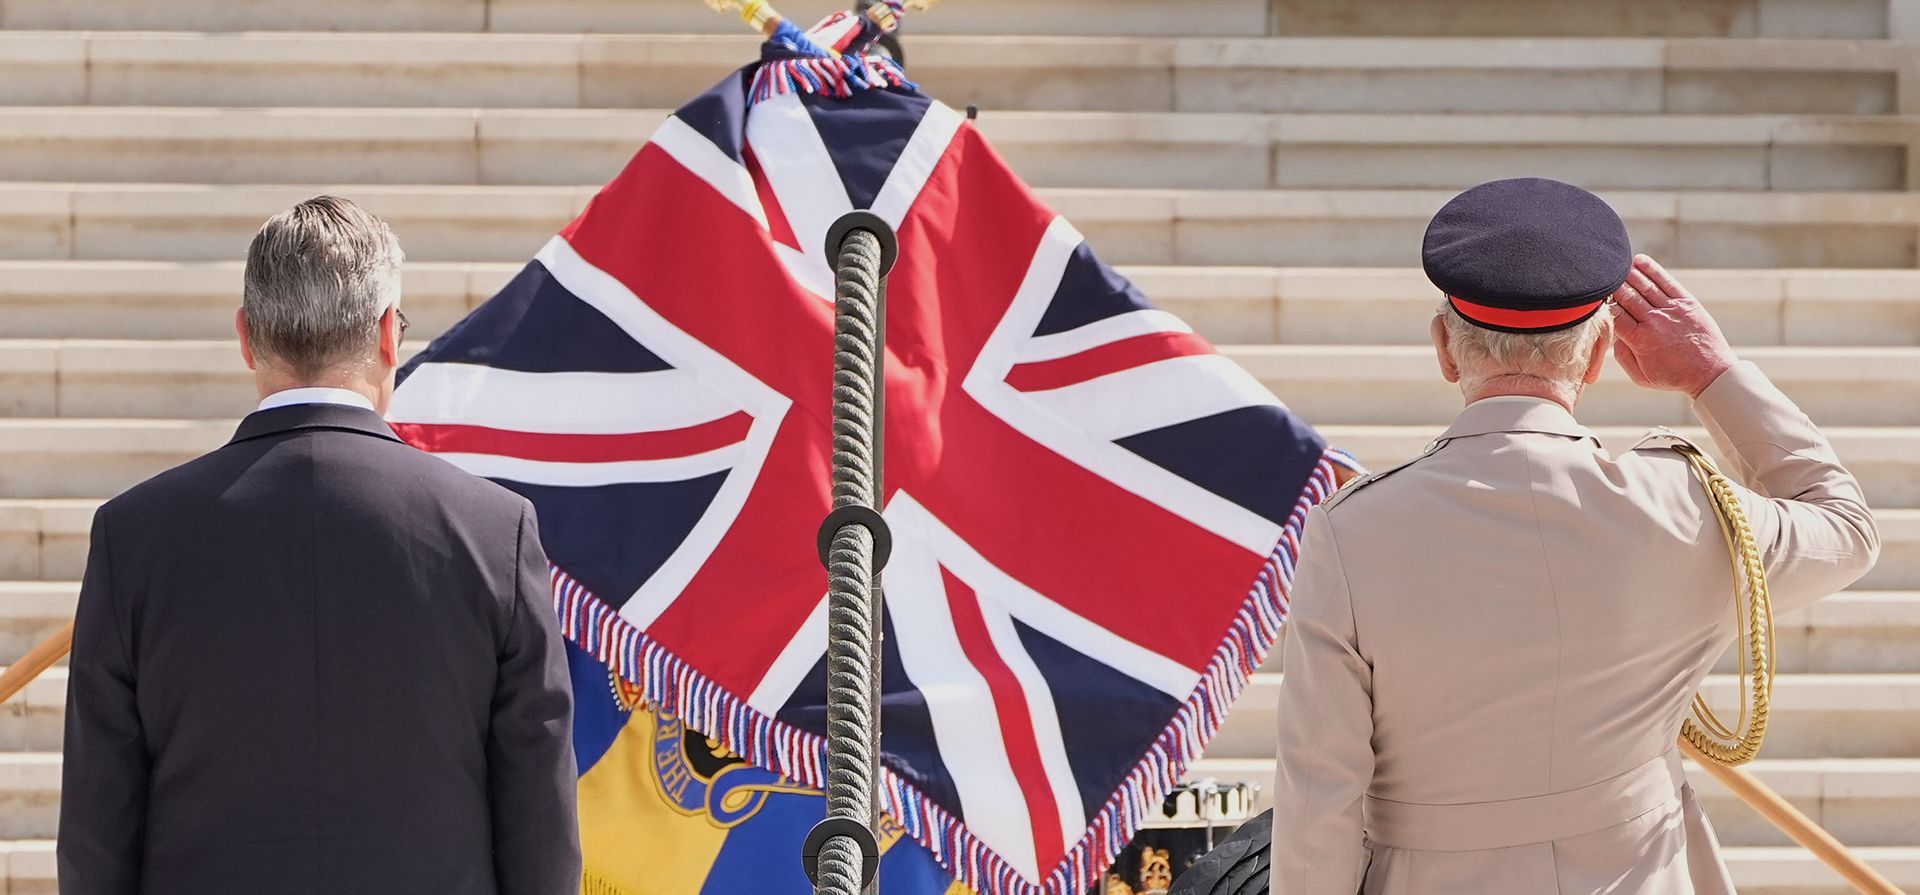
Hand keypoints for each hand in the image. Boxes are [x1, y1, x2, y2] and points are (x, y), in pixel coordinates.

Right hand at [1611, 255, 1738, 397]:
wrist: (1711, 373)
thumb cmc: (1674, 376)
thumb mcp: (1641, 377)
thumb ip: (1622, 356)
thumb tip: (1613, 334)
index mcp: (1639, 340)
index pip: (1615, 314)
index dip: (1603, 303)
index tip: (1594, 297)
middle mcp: (1654, 321)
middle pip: (1627, 296)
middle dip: (1613, 285)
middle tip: (1602, 277)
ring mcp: (1671, 310)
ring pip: (1645, 286)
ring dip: (1628, 273)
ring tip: (1616, 266)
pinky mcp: (1687, 303)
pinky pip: (1666, 282)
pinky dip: (1652, 270)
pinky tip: (1639, 261)